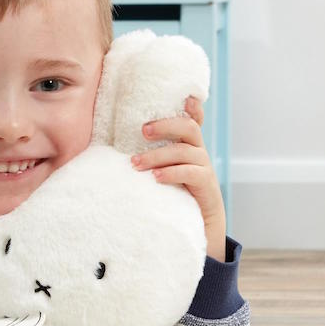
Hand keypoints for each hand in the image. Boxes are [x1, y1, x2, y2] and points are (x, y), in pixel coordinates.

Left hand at [131, 96, 226, 261]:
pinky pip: (192, 173)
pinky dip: (172, 173)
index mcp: (187, 146)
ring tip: (135, 163)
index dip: (192, 106)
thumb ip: (148, 159)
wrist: (198, 229)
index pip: (193, 120)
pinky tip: (155, 178)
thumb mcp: (160, 174)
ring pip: (186, 150)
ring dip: (158, 155)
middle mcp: (198, 153)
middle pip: (189, 128)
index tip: (185, 96)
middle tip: (142, 130)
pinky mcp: (207, 186)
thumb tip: (117, 154)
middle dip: (166, 125)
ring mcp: (205, 169)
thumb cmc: (172, 197)